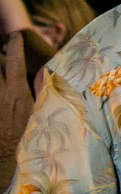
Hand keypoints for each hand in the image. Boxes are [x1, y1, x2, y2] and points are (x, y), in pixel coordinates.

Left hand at [1, 33, 36, 183]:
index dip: (14, 44)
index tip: (14, 36)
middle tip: (2, 49)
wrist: (7, 157)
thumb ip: (41, 89)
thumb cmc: (27, 136)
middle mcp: (0, 93)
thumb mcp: (40, 111)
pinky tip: (2, 84)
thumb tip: (44, 71)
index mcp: (16, 91)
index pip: (13, 60)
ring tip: (1, 65)